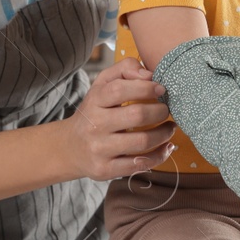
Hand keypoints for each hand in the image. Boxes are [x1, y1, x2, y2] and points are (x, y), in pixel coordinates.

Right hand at [60, 57, 175, 180]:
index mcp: (94, 100)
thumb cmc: (95, 111)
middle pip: (136, 116)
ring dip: (164, 134)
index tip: (161, 90)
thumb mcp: (102, 84)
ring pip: (142, 142)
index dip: (145, 88)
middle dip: (160, 112)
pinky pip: (139, 164)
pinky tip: (166, 148)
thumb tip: (149, 75)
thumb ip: (125, 69)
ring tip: (170, 128)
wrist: (70, 147)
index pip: (119, 90)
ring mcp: (99, 149)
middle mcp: (94, 125)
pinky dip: (159, 156)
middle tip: (167, 111)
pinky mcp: (105, 169)